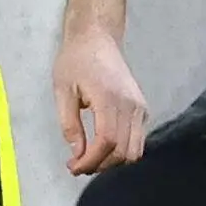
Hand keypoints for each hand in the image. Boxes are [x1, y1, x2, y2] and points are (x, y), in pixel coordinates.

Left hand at [50, 26, 146, 175]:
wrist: (97, 38)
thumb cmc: (75, 61)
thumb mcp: (63, 91)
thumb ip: (70, 124)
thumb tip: (77, 152)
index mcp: (110, 99)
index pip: (107, 142)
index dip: (91, 160)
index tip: (73, 167)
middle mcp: (131, 105)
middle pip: (123, 151)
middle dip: (99, 165)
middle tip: (77, 165)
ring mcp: (140, 107)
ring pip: (134, 150)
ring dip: (112, 161)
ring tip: (89, 158)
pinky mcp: (142, 108)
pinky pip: (138, 139)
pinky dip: (122, 150)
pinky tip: (101, 147)